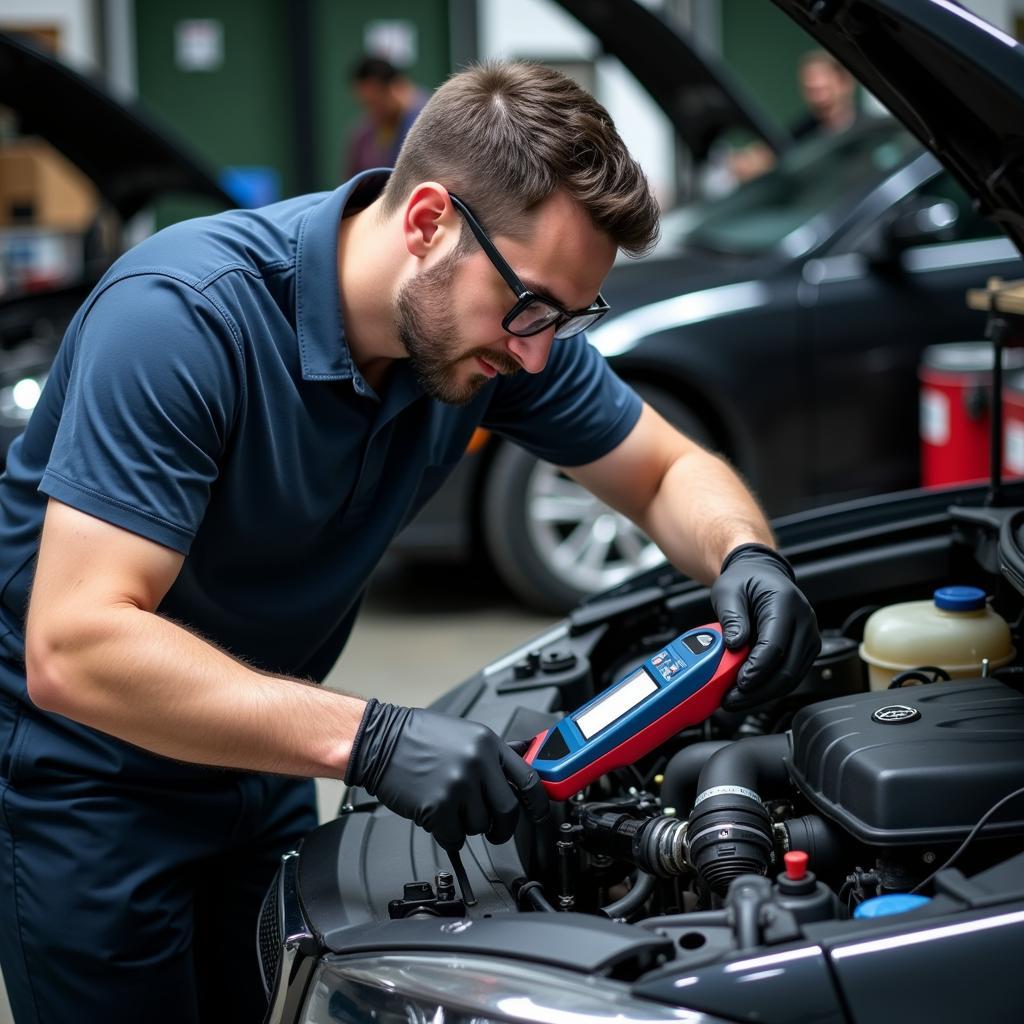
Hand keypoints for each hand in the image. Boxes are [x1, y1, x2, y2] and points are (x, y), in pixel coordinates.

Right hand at [345, 699, 549, 849]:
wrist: (379, 740)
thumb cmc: (419, 737)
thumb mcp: (465, 734)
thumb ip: (495, 753)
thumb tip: (526, 757)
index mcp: (488, 743)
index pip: (528, 779)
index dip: (538, 804)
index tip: (540, 815)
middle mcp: (477, 764)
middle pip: (508, 811)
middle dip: (502, 827)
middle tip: (494, 829)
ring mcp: (458, 786)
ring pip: (480, 826)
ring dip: (467, 825)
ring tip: (449, 805)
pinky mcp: (438, 808)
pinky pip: (454, 837)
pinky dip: (446, 834)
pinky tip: (436, 815)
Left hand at [710, 543, 819, 711]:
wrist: (762, 574)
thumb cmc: (746, 581)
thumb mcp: (728, 591)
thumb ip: (731, 617)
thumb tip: (734, 643)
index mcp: (786, 603)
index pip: (775, 645)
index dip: (757, 669)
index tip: (739, 683)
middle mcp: (804, 621)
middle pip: (788, 669)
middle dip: (759, 691)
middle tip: (732, 700)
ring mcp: (809, 637)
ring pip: (792, 677)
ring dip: (764, 694)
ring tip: (736, 700)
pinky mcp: (806, 649)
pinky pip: (791, 674)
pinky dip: (770, 687)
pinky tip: (749, 692)